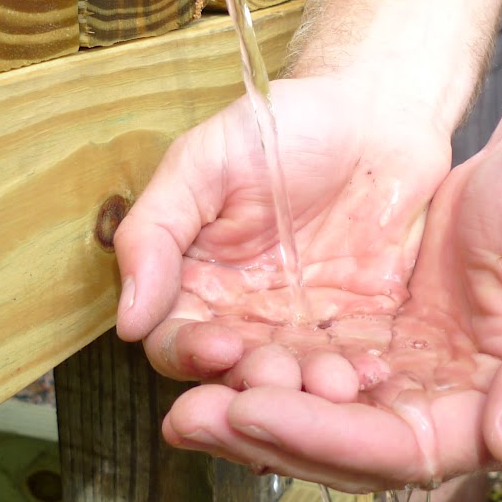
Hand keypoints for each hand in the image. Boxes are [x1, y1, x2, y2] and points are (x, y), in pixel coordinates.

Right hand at [115, 75, 451, 389]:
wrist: (375, 109)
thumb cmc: (281, 125)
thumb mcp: (203, 163)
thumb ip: (156, 233)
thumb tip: (126, 320)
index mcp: (197, 281)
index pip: (176, 342)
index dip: (191, 354)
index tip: (222, 345)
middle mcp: (247, 315)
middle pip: (237, 378)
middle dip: (257, 385)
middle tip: (281, 374)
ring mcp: (306, 326)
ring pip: (297, 384)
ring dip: (311, 393)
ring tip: (335, 383)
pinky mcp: (364, 327)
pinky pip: (357, 367)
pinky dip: (363, 380)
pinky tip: (374, 375)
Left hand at [123, 112, 501, 491]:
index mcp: (501, 412)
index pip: (399, 452)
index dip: (324, 439)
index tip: (251, 411)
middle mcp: (446, 415)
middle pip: (344, 452)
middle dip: (267, 438)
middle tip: (190, 419)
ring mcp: (404, 384)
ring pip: (318, 421)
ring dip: (253, 418)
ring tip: (184, 406)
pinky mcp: (373, 350)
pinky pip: (308, 375)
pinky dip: (263, 376)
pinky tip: (213, 364)